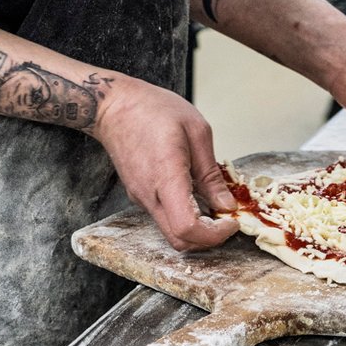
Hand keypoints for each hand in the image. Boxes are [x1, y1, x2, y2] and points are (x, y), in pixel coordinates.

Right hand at [92, 75, 238, 251]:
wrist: (114, 106)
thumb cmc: (153, 109)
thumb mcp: (196, 131)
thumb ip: (211, 174)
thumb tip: (226, 205)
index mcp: (166, 176)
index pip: (187, 227)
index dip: (214, 234)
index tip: (231, 221)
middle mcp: (148, 194)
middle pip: (179, 240)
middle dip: (208, 238)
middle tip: (226, 218)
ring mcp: (140, 198)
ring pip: (171, 231)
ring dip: (196, 227)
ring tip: (212, 203)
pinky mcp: (138, 196)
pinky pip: (163, 216)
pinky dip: (183, 215)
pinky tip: (193, 193)